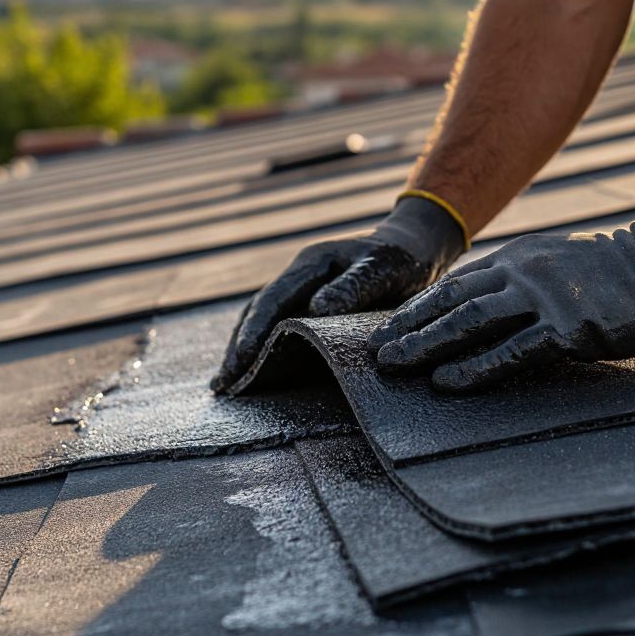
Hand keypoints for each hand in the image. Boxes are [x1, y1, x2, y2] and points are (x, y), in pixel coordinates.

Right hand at [211, 196, 466, 392]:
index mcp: (311, 263)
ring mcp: (301, 291)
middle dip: (238, 348)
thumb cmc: (400, 260)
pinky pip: (279, 329)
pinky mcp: (309, 307)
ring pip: (262, 321)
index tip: (242, 359)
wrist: (412, 250)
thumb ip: (353, 287)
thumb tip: (317, 309)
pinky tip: (252, 372)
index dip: (254, 331)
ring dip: (243, 351)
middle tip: (222, 383)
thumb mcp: (383, 269)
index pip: (272, 300)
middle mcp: (298, 276)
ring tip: (225, 384)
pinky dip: (262, 350)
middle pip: (257, 312)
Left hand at [367, 200, 634, 392]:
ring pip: (470, 322)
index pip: (455, 287)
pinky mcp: (569, 327)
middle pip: (451, 302)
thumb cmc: (616, 274)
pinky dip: (475, 366)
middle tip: (374, 352)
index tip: (386, 330)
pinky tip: (447, 382)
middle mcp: (522, 274)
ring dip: (427, 344)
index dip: (417, 310)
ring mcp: (544, 298)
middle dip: (408, 327)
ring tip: (394, 365)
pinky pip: (512, 349)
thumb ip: (520, 283)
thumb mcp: (557, 265)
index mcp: (517, 260)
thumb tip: (485, 308)